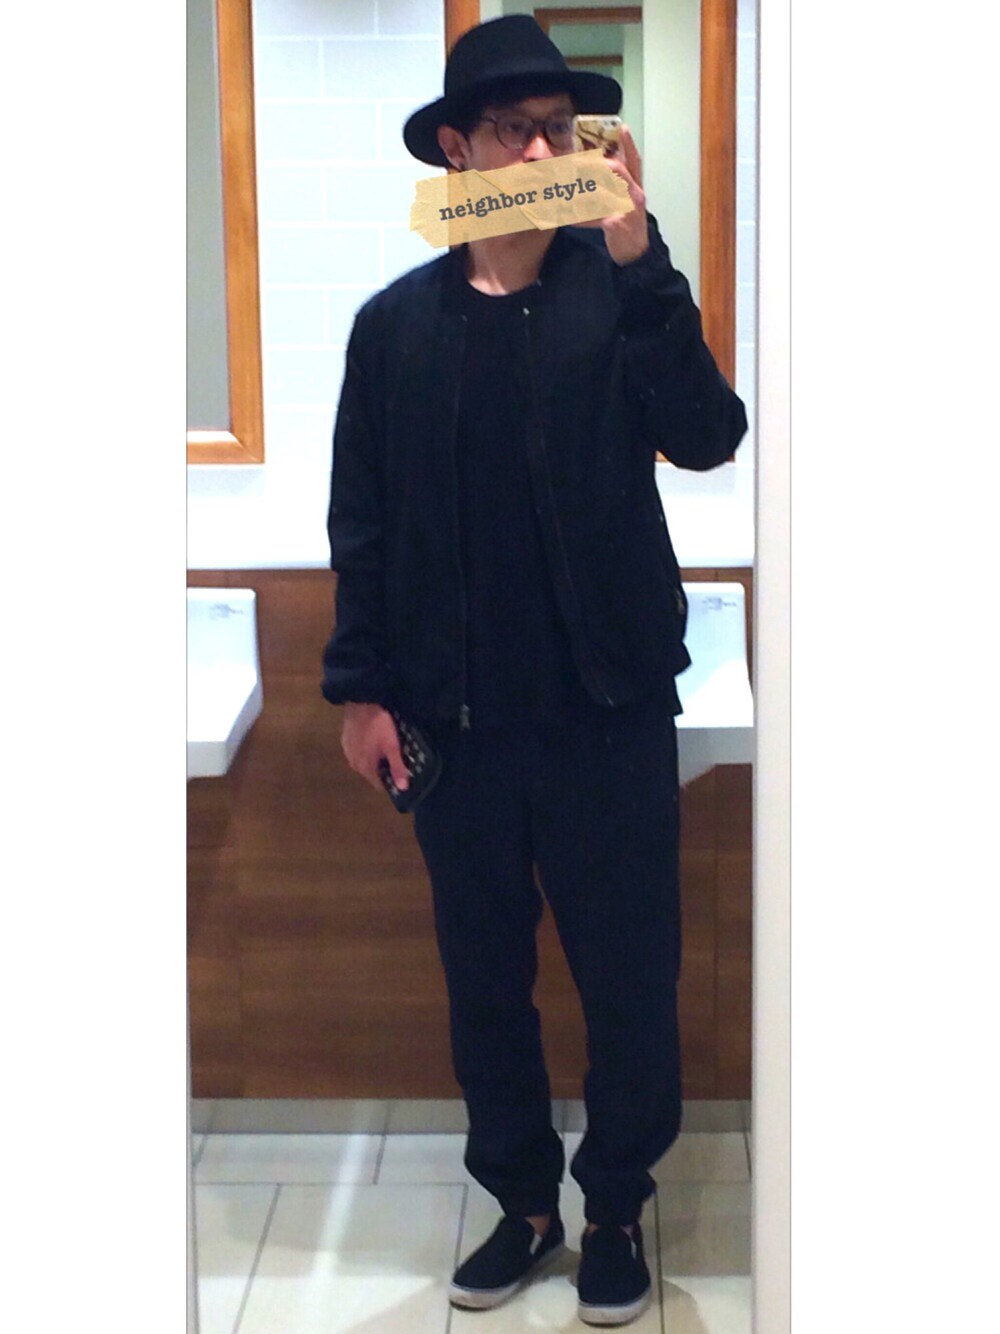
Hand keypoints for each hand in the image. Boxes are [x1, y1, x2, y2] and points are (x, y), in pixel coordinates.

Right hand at [341, 702, 408, 792]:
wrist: (360, 702)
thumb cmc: (378, 725)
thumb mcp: (392, 746)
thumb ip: (397, 767)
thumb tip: (403, 789)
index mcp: (365, 768)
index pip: (379, 785)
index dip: (391, 781)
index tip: (401, 774)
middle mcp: (353, 763)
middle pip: (371, 773)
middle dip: (383, 768)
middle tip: (396, 756)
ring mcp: (347, 751)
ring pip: (364, 761)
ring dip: (374, 758)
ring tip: (385, 746)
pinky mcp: (345, 739)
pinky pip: (358, 750)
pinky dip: (366, 748)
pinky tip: (373, 738)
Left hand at [578, 125, 648, 265]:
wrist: (636, 256)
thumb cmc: (627, 231)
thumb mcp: (624, 207)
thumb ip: (611, 193)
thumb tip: (585, 185)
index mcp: (636, 188)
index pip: (635, 161)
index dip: (629, 144)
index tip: (622, 128)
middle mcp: (635, 194)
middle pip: (616, 168)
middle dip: (593, 163)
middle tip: (573, 161)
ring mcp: (629, 208)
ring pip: (602, 190)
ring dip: (580, 189)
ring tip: (562, 189)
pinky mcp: (618, 223)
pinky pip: (595, 216)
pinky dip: (579, 217)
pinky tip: (566, 219)